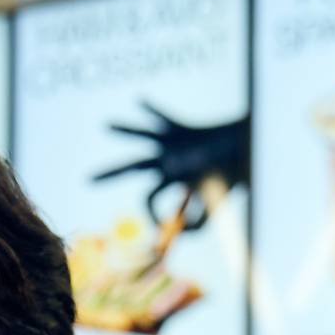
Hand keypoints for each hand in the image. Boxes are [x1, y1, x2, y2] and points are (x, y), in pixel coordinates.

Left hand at [92, 104, 250, 232]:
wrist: (249, 150)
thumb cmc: (232, 175)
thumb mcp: (215, 204)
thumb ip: (199, 223)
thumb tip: (180, 235)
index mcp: (170, 179)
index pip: (148, 197)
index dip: (151, 212)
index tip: (162, 225)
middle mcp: (167, 160)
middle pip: (131, 167)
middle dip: (110, 173)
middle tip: (86, 180)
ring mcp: (173, 142)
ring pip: (142, 136)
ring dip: (125, 129)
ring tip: (105, 126)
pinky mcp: (183, 127)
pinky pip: (164, 118)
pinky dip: (152, 110)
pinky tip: (139, 99)